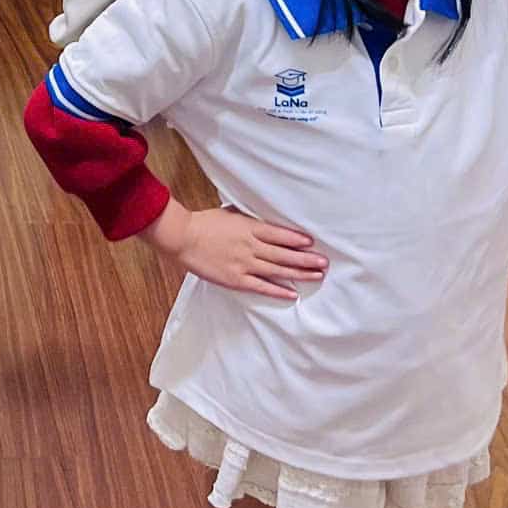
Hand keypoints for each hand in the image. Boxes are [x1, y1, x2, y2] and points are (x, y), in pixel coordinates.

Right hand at [144, 200, 326, 301]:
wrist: (183, 237)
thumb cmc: (204, 223)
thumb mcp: (230, 213)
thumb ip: (248, 217)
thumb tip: (264, 218)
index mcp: (249, 228)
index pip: (279, 234)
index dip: (297, 239)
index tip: (312, 242)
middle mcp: (250, 246)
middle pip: (284, 254)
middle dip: (306, 259)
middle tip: (324, 262)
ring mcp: (244, 264)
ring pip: (277, 270)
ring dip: (299, 273)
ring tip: (317, 275)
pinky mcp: (236, 279)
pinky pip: (261, 286)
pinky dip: (278, 290)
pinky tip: (292, 293)